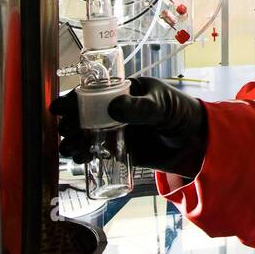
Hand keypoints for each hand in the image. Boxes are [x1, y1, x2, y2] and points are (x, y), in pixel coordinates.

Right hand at [51, 76, 207, 178]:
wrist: (197, 141)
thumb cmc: (181, 113)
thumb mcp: (161, 106)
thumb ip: (140, 108)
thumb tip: (113, 108)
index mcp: (123, 92)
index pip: (92, 94)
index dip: (72, 101)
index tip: (57, 109)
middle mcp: (116, 111)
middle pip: (83, 116)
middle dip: (70, 125)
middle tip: (66, 134)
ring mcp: (117, 131)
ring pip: (87, 136)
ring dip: (74, 142)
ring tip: (70, 151)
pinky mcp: (122, 151)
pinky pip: (99, 153)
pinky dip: (86, 157)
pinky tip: (81, 161)